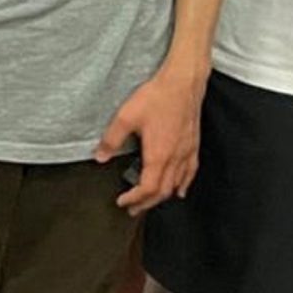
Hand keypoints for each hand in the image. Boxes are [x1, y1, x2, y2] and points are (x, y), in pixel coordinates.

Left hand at [98, 65, 203, 214]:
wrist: (183, 83)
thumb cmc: (156, 98)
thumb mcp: (125, 117)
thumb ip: (111, 139)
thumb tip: (99, 157)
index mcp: (159, 155)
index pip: (148, 188)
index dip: (135, 199)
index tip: (122, 202)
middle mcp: (176, 158)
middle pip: (163, 191)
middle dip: (146, 203)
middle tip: (132, 209)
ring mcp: (187, 152)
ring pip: (177, 184)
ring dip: (162, 196)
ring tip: (149, 202)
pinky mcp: (193, 145)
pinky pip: (190, 172)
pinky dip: (183, 184)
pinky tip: (180, 189)